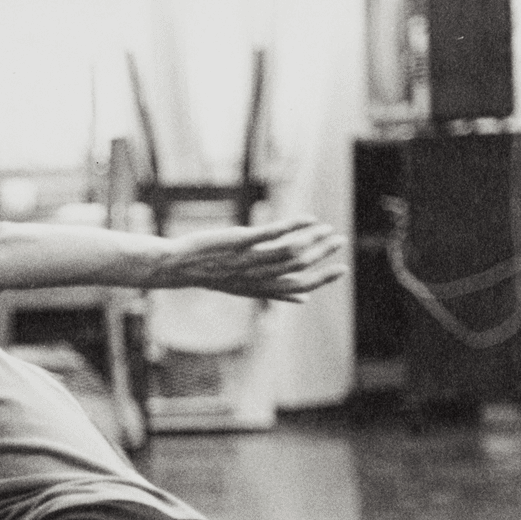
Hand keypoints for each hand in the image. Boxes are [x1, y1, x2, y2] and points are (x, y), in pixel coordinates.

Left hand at [144, 215, 346, 301]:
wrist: (178, 267)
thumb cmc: (213, 275)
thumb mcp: (246, 288)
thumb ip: (277, 293)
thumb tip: (303, 300)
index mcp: (260, 289)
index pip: (299, 288)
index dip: (322, 279)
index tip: (342, 269)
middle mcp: (256, 277)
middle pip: (297, 268)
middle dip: (322, 254)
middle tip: (340, 240)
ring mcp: (248, 259)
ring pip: (287, 251)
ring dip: (310, 238)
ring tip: (325, 227)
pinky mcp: (239, 242)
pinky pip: (270, 234)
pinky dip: (292, 226)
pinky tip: (306, 219)